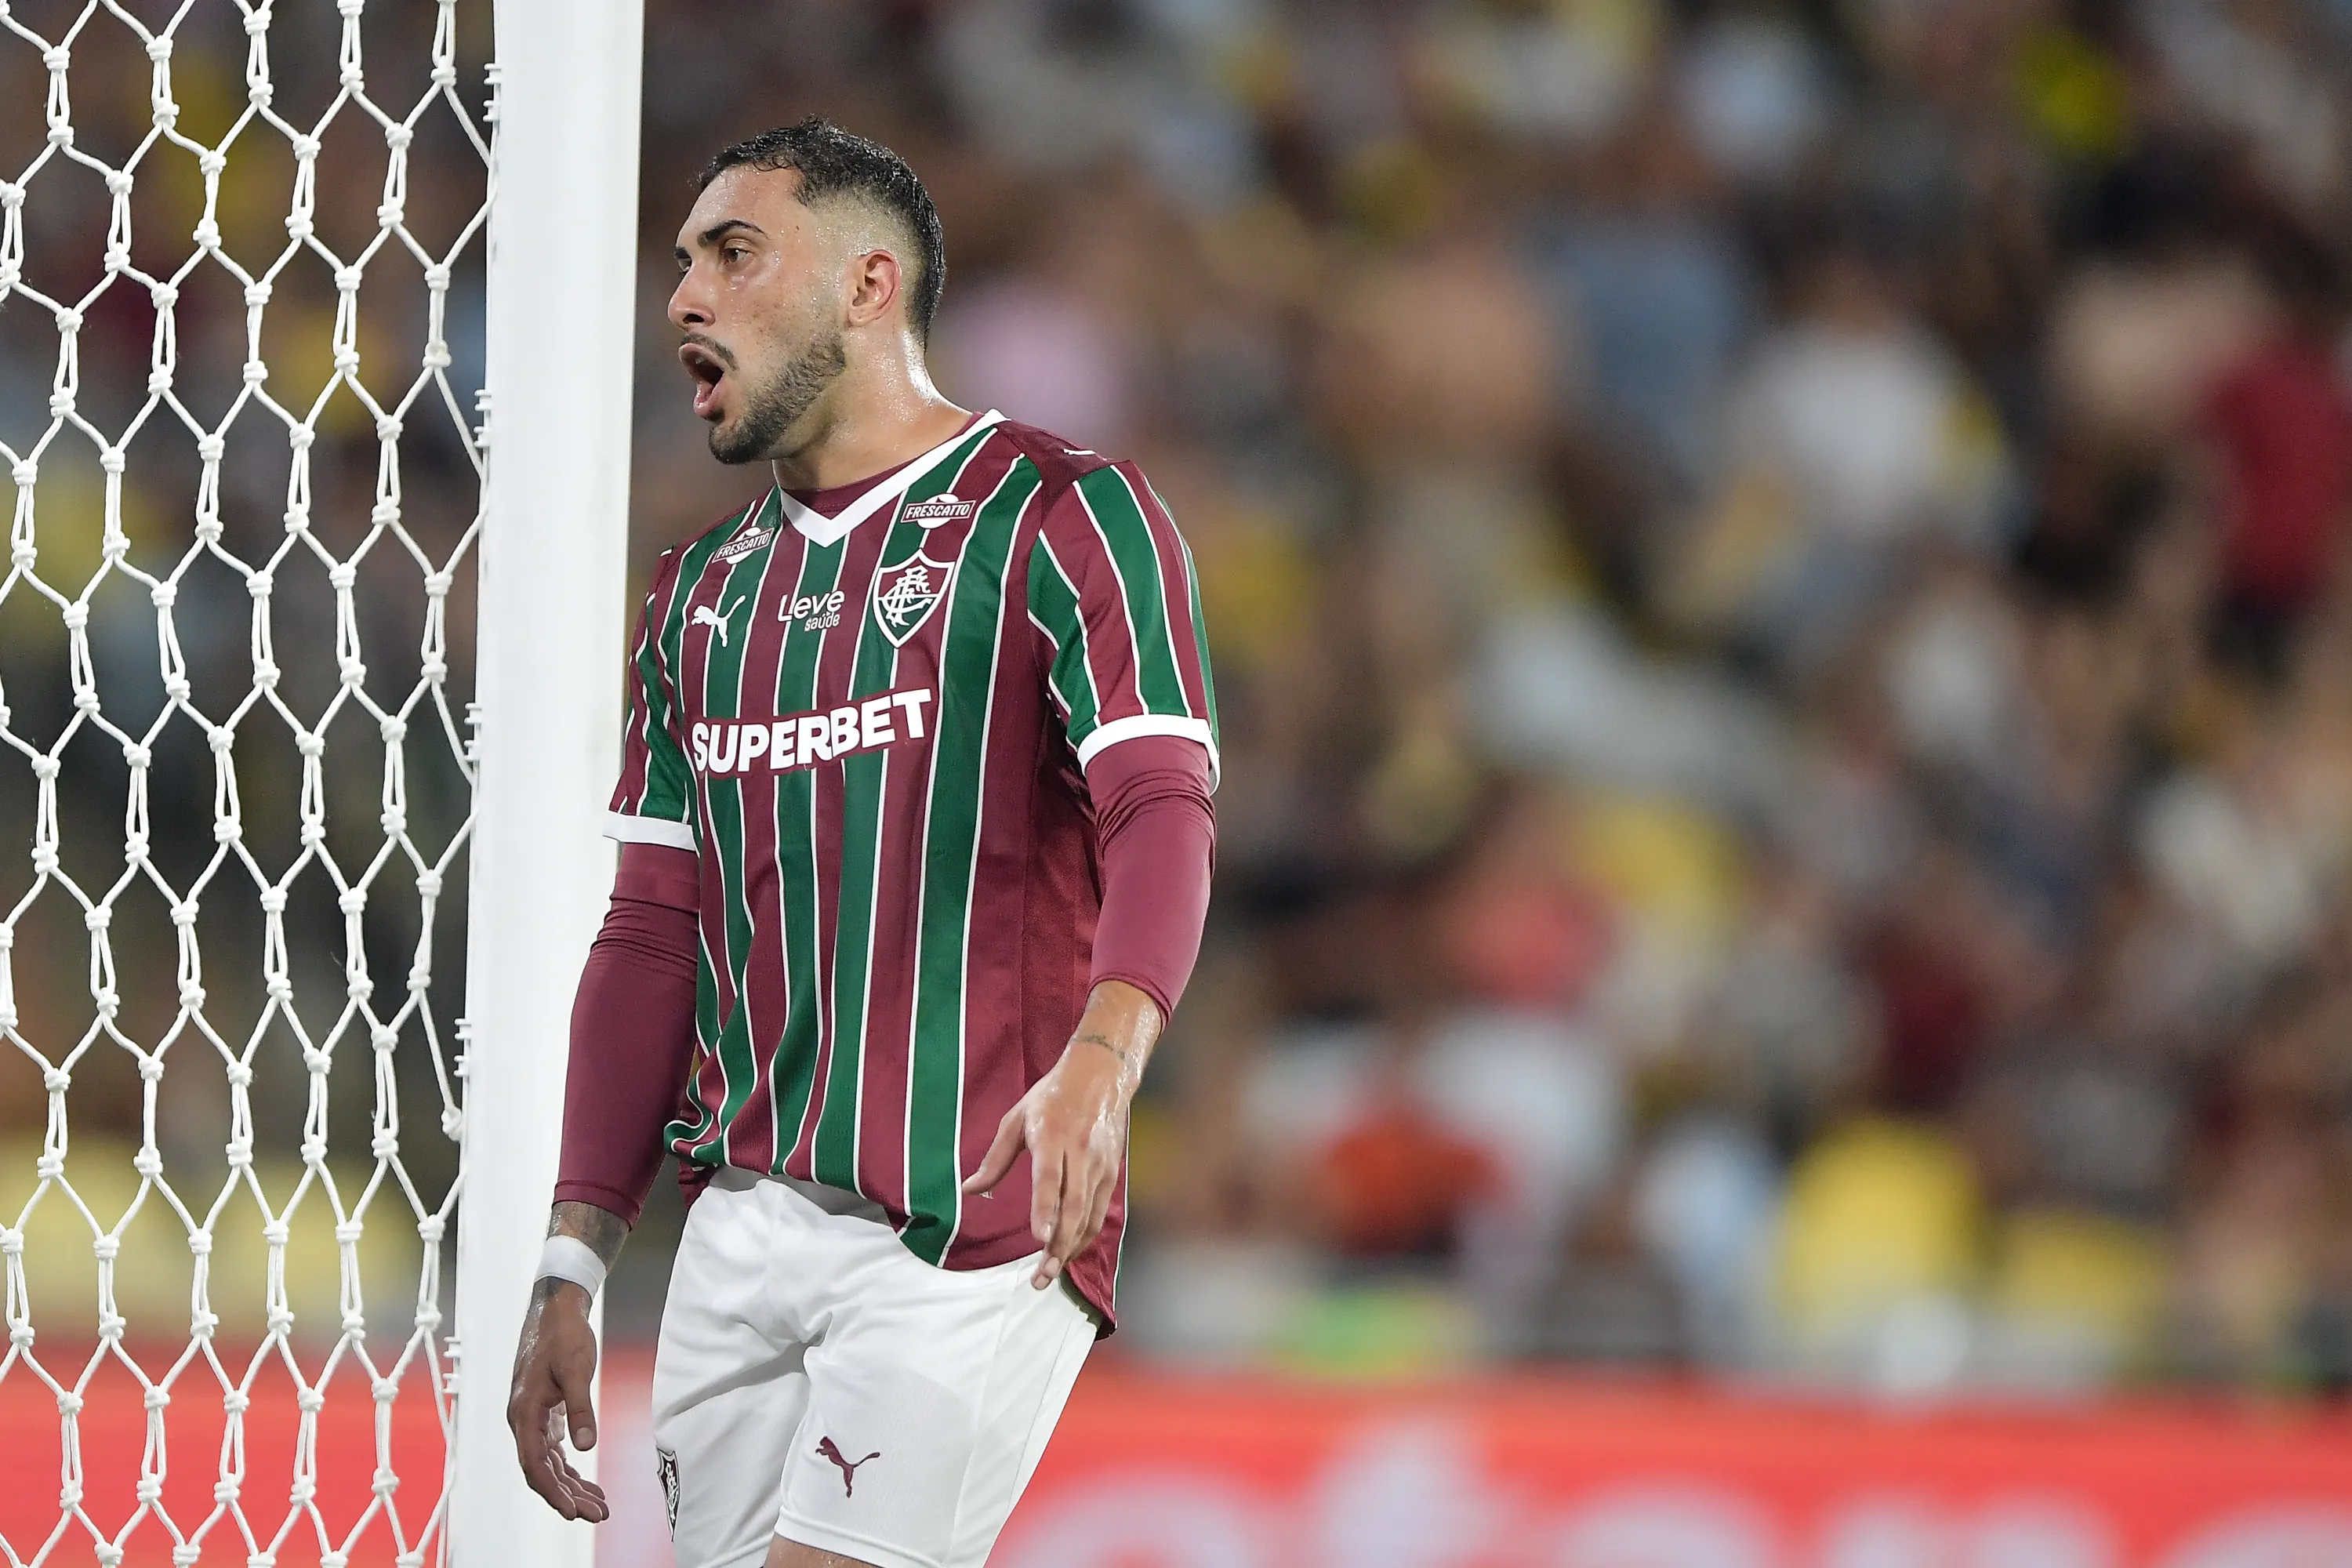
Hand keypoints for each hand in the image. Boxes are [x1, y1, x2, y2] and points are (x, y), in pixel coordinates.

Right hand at [507, 1279, 608, 1521]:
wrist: (556, 1307)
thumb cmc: (563, 1334)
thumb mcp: (576, 1369)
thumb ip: (580, 1408)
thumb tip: (585, 1446)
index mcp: (524, 1412)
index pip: (534, 1464)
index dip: (552, 1491)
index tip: (573, 1512)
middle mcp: (523, 1418)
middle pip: (542, 1469)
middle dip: (567, 1495)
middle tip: (597, 1513)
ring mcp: (532, 1416)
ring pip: (548, 1462)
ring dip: (570, 1484)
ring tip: (597, 1504)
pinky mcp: (544, 1411)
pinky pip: (553, 1448)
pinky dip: (569, 1465)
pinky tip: (585, 1480)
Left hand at [963, 980, 1159, 1288]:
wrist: (1102, 1075)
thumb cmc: (1052, 1097)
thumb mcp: (1016, 1119)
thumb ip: (994, 1159)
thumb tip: (969, 1191)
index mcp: (1053, 1136)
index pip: (1049, 1178)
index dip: (1045, 1209)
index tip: (1039, 1237)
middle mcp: (1081, 1152)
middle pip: (1074, 1206)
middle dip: (1059, 1245)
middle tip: (1041, 1276)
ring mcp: (1101, 1165)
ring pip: (1089, 1216)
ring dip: (1071, 1248)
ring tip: (1050, 1273)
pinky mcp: (1112, 1174)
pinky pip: (1098, 1213)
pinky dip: (1084, 1236)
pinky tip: (1067, 1253)